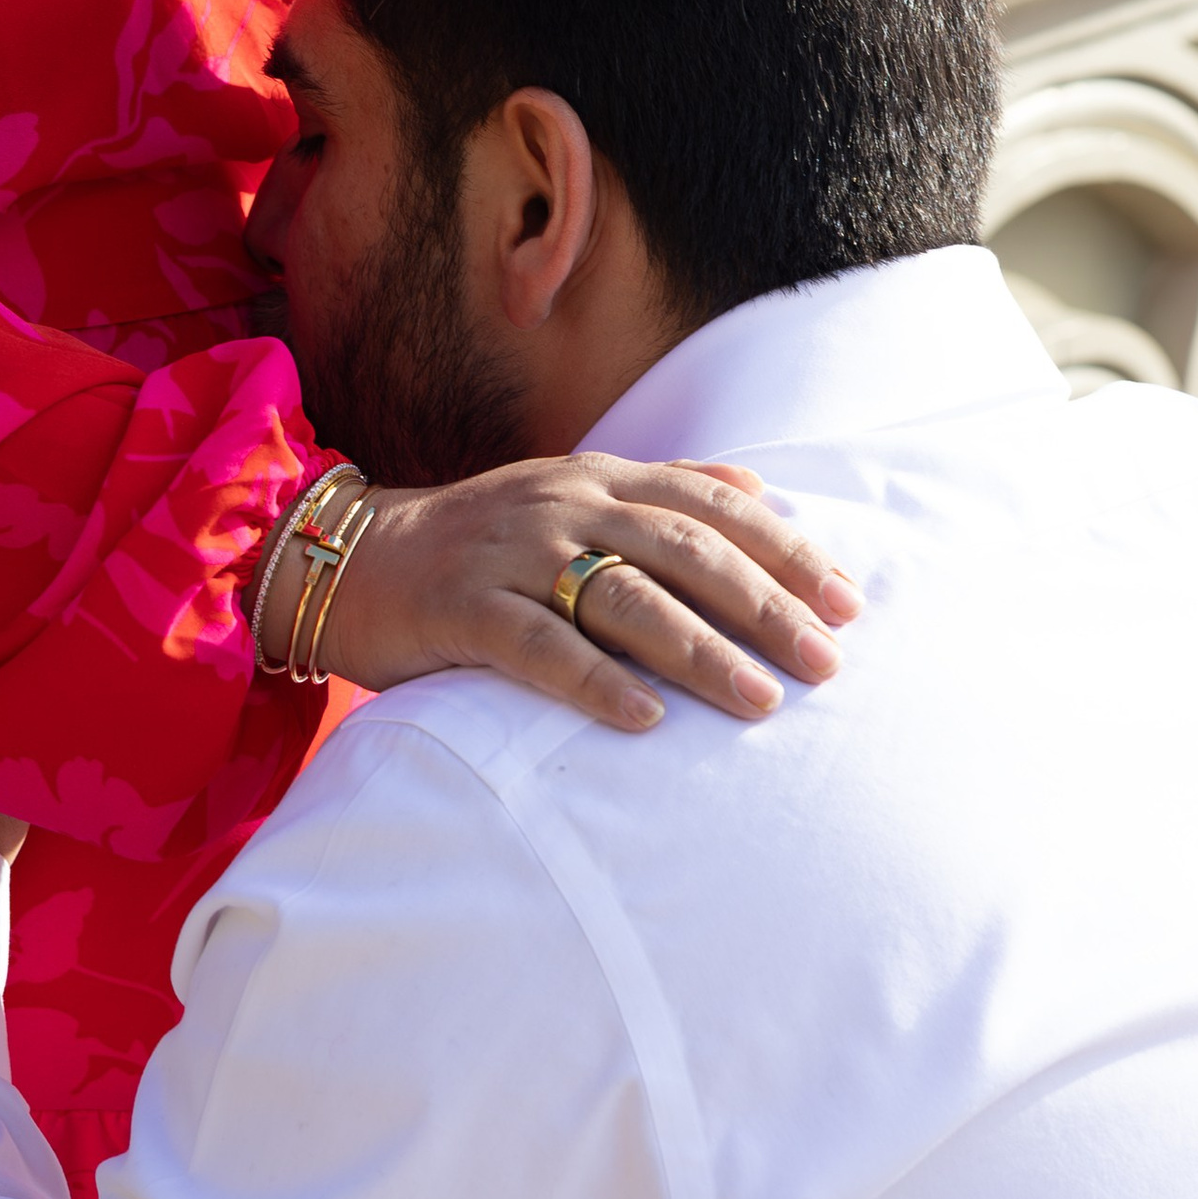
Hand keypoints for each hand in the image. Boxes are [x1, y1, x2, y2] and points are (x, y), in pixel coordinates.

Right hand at [297, 456, 859, 735]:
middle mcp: (561, 504)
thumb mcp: (570, 499)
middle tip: (825, 662)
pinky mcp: (461, 607)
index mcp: (595, 477)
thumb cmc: (479, 545)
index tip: (848, 600)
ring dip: (699, 651)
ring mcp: (510, 552)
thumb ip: (660, 492)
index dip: (783, 548)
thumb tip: (761, 490)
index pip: (709, 504)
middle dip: (763, 605)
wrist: (349, 558)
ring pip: (621, 597)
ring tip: (759, 701)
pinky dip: (595, 682)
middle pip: (681, 549)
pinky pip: (537, 645)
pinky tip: (645, 721)